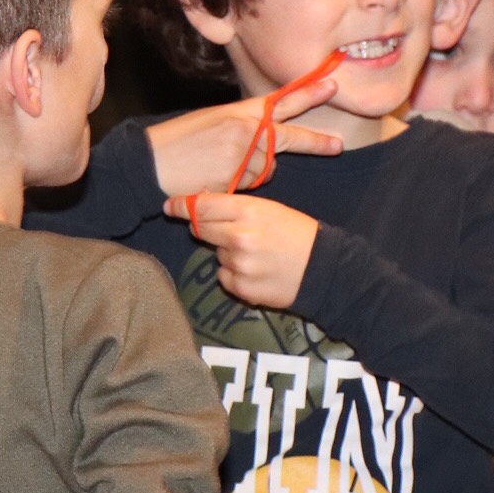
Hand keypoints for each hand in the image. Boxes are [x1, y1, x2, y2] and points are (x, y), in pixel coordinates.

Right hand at [151, 70, 348, 205]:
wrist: (149, 163)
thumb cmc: (177, 141)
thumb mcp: (211, 120)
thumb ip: (242, 124)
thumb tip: (266, 135)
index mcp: (239, 111)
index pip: (281, 101)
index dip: (308, 92)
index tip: (332, 86)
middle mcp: (246, 131)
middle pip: (289, 138)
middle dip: (316, 142)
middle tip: (338, 145)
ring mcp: (243, 157)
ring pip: (266, 170)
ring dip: (252, 172)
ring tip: (220, 167)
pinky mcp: (237, 181)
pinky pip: (251, 187)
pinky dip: (240, 186)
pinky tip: (216, 179)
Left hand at [183, 193, 320, 308]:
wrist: (323, 269)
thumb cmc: (298, 233)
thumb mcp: (271, 209)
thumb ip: (238, 207)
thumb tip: (202, 205)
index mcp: (248, 211)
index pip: (202, 206)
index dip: (182, 205)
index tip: (170, 205)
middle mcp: (239, 237)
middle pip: (200, 229)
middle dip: (205, 228)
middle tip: (223, 229)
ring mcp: (238, 265)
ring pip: (216, 254)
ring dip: (227, 252)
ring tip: (256, 253)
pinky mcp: (241, 288)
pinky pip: (224, 277)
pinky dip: (234, 274)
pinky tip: (256, 270)